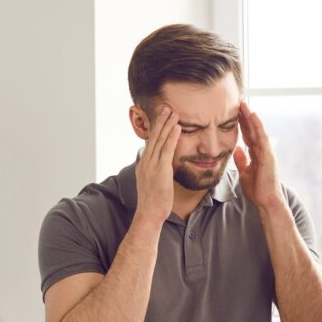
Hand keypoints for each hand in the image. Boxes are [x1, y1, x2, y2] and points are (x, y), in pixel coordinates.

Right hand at [135, 108, 179, 225]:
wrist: (149, 214)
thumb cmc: (153, 203)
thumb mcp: (153, 184)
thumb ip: (157, 174)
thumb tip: (163, 170)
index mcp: (144, 165)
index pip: (150, 142)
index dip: (156, 129)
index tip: (162, 117)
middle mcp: (146, 162)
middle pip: (154, 137)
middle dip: (160, 121)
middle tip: (166, 107)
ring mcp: (152, 165)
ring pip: (160, 140)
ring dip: (167, 124)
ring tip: (173, 112)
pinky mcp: (160, 170)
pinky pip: (167, 150)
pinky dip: (172, 137)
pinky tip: (177, 127)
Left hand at [234, 101, 286, 211]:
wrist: (266, 202)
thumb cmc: (258, 190)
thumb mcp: (245, 172)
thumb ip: (242, 160)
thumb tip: (237, 149)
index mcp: (256, 154)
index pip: (248, 135)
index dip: (241, 123)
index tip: (233, 112)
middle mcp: (262, 150)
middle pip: (252, 129)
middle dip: (245, 116)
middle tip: (237, 102)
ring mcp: (266, 152)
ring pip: (257, 130)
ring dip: (250, 116)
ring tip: (243, 104)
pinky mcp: (268, 155)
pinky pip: (262, 137)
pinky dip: (258, 125)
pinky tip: (253, 115)